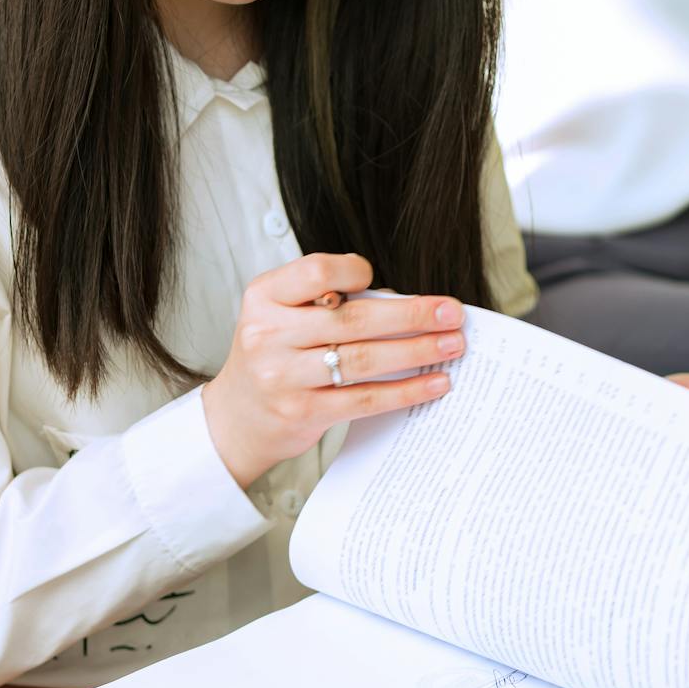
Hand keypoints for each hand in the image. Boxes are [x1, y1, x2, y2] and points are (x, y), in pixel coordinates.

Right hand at [202, 253, 465, 487]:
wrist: (236, 416)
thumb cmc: (273, 354)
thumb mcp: (281, 313)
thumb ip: (325, 300)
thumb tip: (402, 301)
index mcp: (264, 297)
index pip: (318, 272)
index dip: (354, 272)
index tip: (379, 279)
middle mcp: (269, 334)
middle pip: (353, 319)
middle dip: (412, 314)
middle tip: (452, 313)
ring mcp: (283, 377)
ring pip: (363, 359)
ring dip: (416, 350)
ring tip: (452, 345)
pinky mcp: (303, 412)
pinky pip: (365, 399)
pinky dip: (405, 390)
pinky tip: (434, 382)